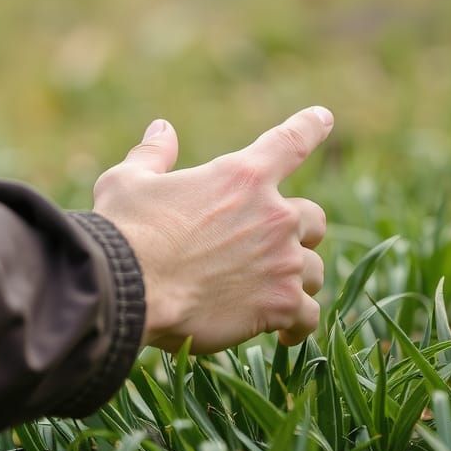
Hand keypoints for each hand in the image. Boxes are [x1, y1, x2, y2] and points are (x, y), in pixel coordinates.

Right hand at [92, 107, 330, 352]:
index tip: (324, 117)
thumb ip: (154, 154)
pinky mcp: (279, 305)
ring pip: (312, 270)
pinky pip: (308, 316)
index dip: (309, 126)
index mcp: (241, 175)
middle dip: (298, 229)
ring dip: (294, 277)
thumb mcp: (130, 179)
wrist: (128, 288)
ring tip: (268, 290)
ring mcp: (281, 262)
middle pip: (313, 218)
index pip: (289, 142)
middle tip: (270, 243)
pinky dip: (297, 323)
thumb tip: (162, 129)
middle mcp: (272, 215)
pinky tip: (284, 333)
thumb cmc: (126, 228)